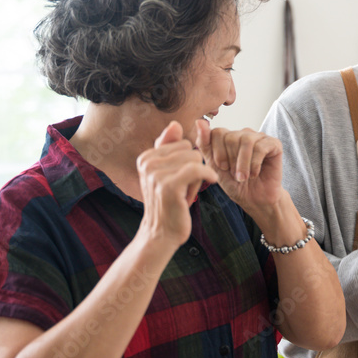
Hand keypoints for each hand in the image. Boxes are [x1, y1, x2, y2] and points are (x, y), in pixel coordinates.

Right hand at [136, 121, 217, 245]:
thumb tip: (175, 124)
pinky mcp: (169, 186)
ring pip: (195, 159)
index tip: (181, 178)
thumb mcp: (167, 173)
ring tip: (188, 192)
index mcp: (146, 157)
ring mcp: (156, 174)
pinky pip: (198, 169)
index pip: (182, 143)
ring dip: (199, 177)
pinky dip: (208, 175)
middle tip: (186, 187)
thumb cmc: (168, 204)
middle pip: (190, 149)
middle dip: (194, 167)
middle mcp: (147, 163)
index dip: (187, 161)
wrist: (161, 234)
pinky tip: (211, 182)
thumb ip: (169, 149)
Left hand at [195, 119, 284, 213]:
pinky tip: (255, 174)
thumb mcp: (214, 166)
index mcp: (228, 137)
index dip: (218, 152)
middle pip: (231, 137)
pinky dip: (254, 164)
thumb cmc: (235, 184)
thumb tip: (199, 121)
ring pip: (246, 141)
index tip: (222, 168)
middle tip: (235, 174)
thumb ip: (205, 144)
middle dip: (231, 160)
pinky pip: (261, 147)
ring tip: (243, 177)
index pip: (217, 132)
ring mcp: (259, 137)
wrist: (255, 200)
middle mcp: (244, 134)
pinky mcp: (274, 144)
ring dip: (242, 164)